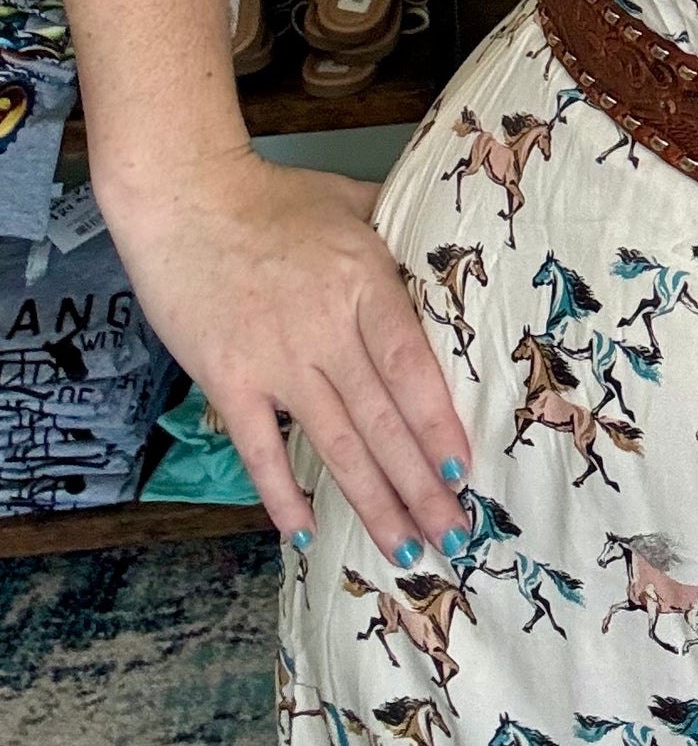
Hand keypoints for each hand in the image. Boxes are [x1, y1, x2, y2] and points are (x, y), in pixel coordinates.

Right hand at [101, 149, 470, 565]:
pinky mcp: (228, 380)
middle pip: (382, 420)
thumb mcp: (352, 199)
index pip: (411, 368)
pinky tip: (306, 532)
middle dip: (421, 485)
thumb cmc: (274, 198)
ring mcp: (275, 359)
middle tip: (454, 537)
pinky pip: (260, 449)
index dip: (438, 424)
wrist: (186, 197)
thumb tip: (448, 238)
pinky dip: (283, 494)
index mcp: (365, 282)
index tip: (464, 471)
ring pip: (335, 444)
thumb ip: (401, 226)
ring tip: (405, 547)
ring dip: (372, 502)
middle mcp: (325, 328)